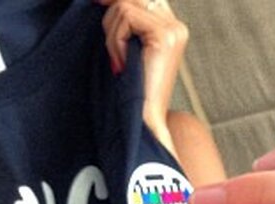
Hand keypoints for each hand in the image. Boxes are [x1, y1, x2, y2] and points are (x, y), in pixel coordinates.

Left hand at [96, 0, 188, 155]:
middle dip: (111, 19)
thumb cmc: (130, 92)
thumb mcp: (126, 48)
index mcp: (172, 29)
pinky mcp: (164, 36)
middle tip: (111, 50)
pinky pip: (126, 16)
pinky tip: (122, 63)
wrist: (143, 122)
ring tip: (119, 63)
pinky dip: (115, 40)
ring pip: (124, 5)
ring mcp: (174, 30)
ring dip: (111, 35)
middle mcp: (177, 26)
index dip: (117, 2)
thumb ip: (124, 22)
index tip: (97, 4)